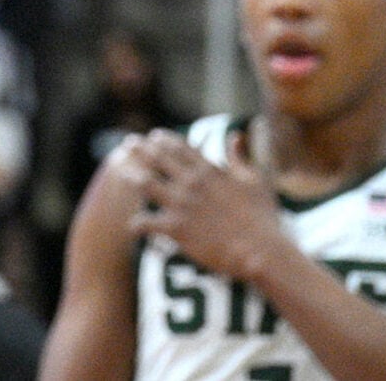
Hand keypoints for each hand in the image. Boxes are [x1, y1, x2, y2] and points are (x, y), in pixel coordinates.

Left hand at [119, 130, 290, 284]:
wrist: (262, 250)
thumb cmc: (263, 217)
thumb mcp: (254, 181)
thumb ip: (240, 157)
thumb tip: (235, 135)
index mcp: (209, 170)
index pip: (179, 147)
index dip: (163, 139)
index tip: (154, 135)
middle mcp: (191, 183)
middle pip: (157, 158)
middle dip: (140, 149)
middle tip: (128, 144)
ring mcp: (180, 204)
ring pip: (145, 183)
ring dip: (131, 176)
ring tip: (122, 173)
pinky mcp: (175, 228)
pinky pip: (146, 223)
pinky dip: (136, 224)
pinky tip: (132, 226)